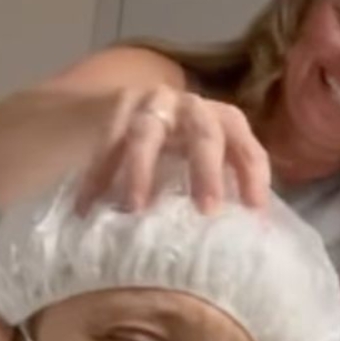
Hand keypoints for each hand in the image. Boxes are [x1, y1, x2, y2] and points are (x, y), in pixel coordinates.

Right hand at [76, 84, 271, 215]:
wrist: (143, 111)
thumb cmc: (188, 152)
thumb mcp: (215, 163)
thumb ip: (230, 189)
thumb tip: (252, 235)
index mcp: (227, 122)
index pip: (247, 148)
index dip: (253, 178)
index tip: (254, 212)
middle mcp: (194, 107)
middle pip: (205, 135)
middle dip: (206, 172)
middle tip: (206, 211)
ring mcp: (154, 105)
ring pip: (147, 134)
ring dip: (140, 171)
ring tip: (133, 208)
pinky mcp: (118, 108)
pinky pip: (106, 144)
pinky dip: (96, 176)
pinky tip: (86, 206)